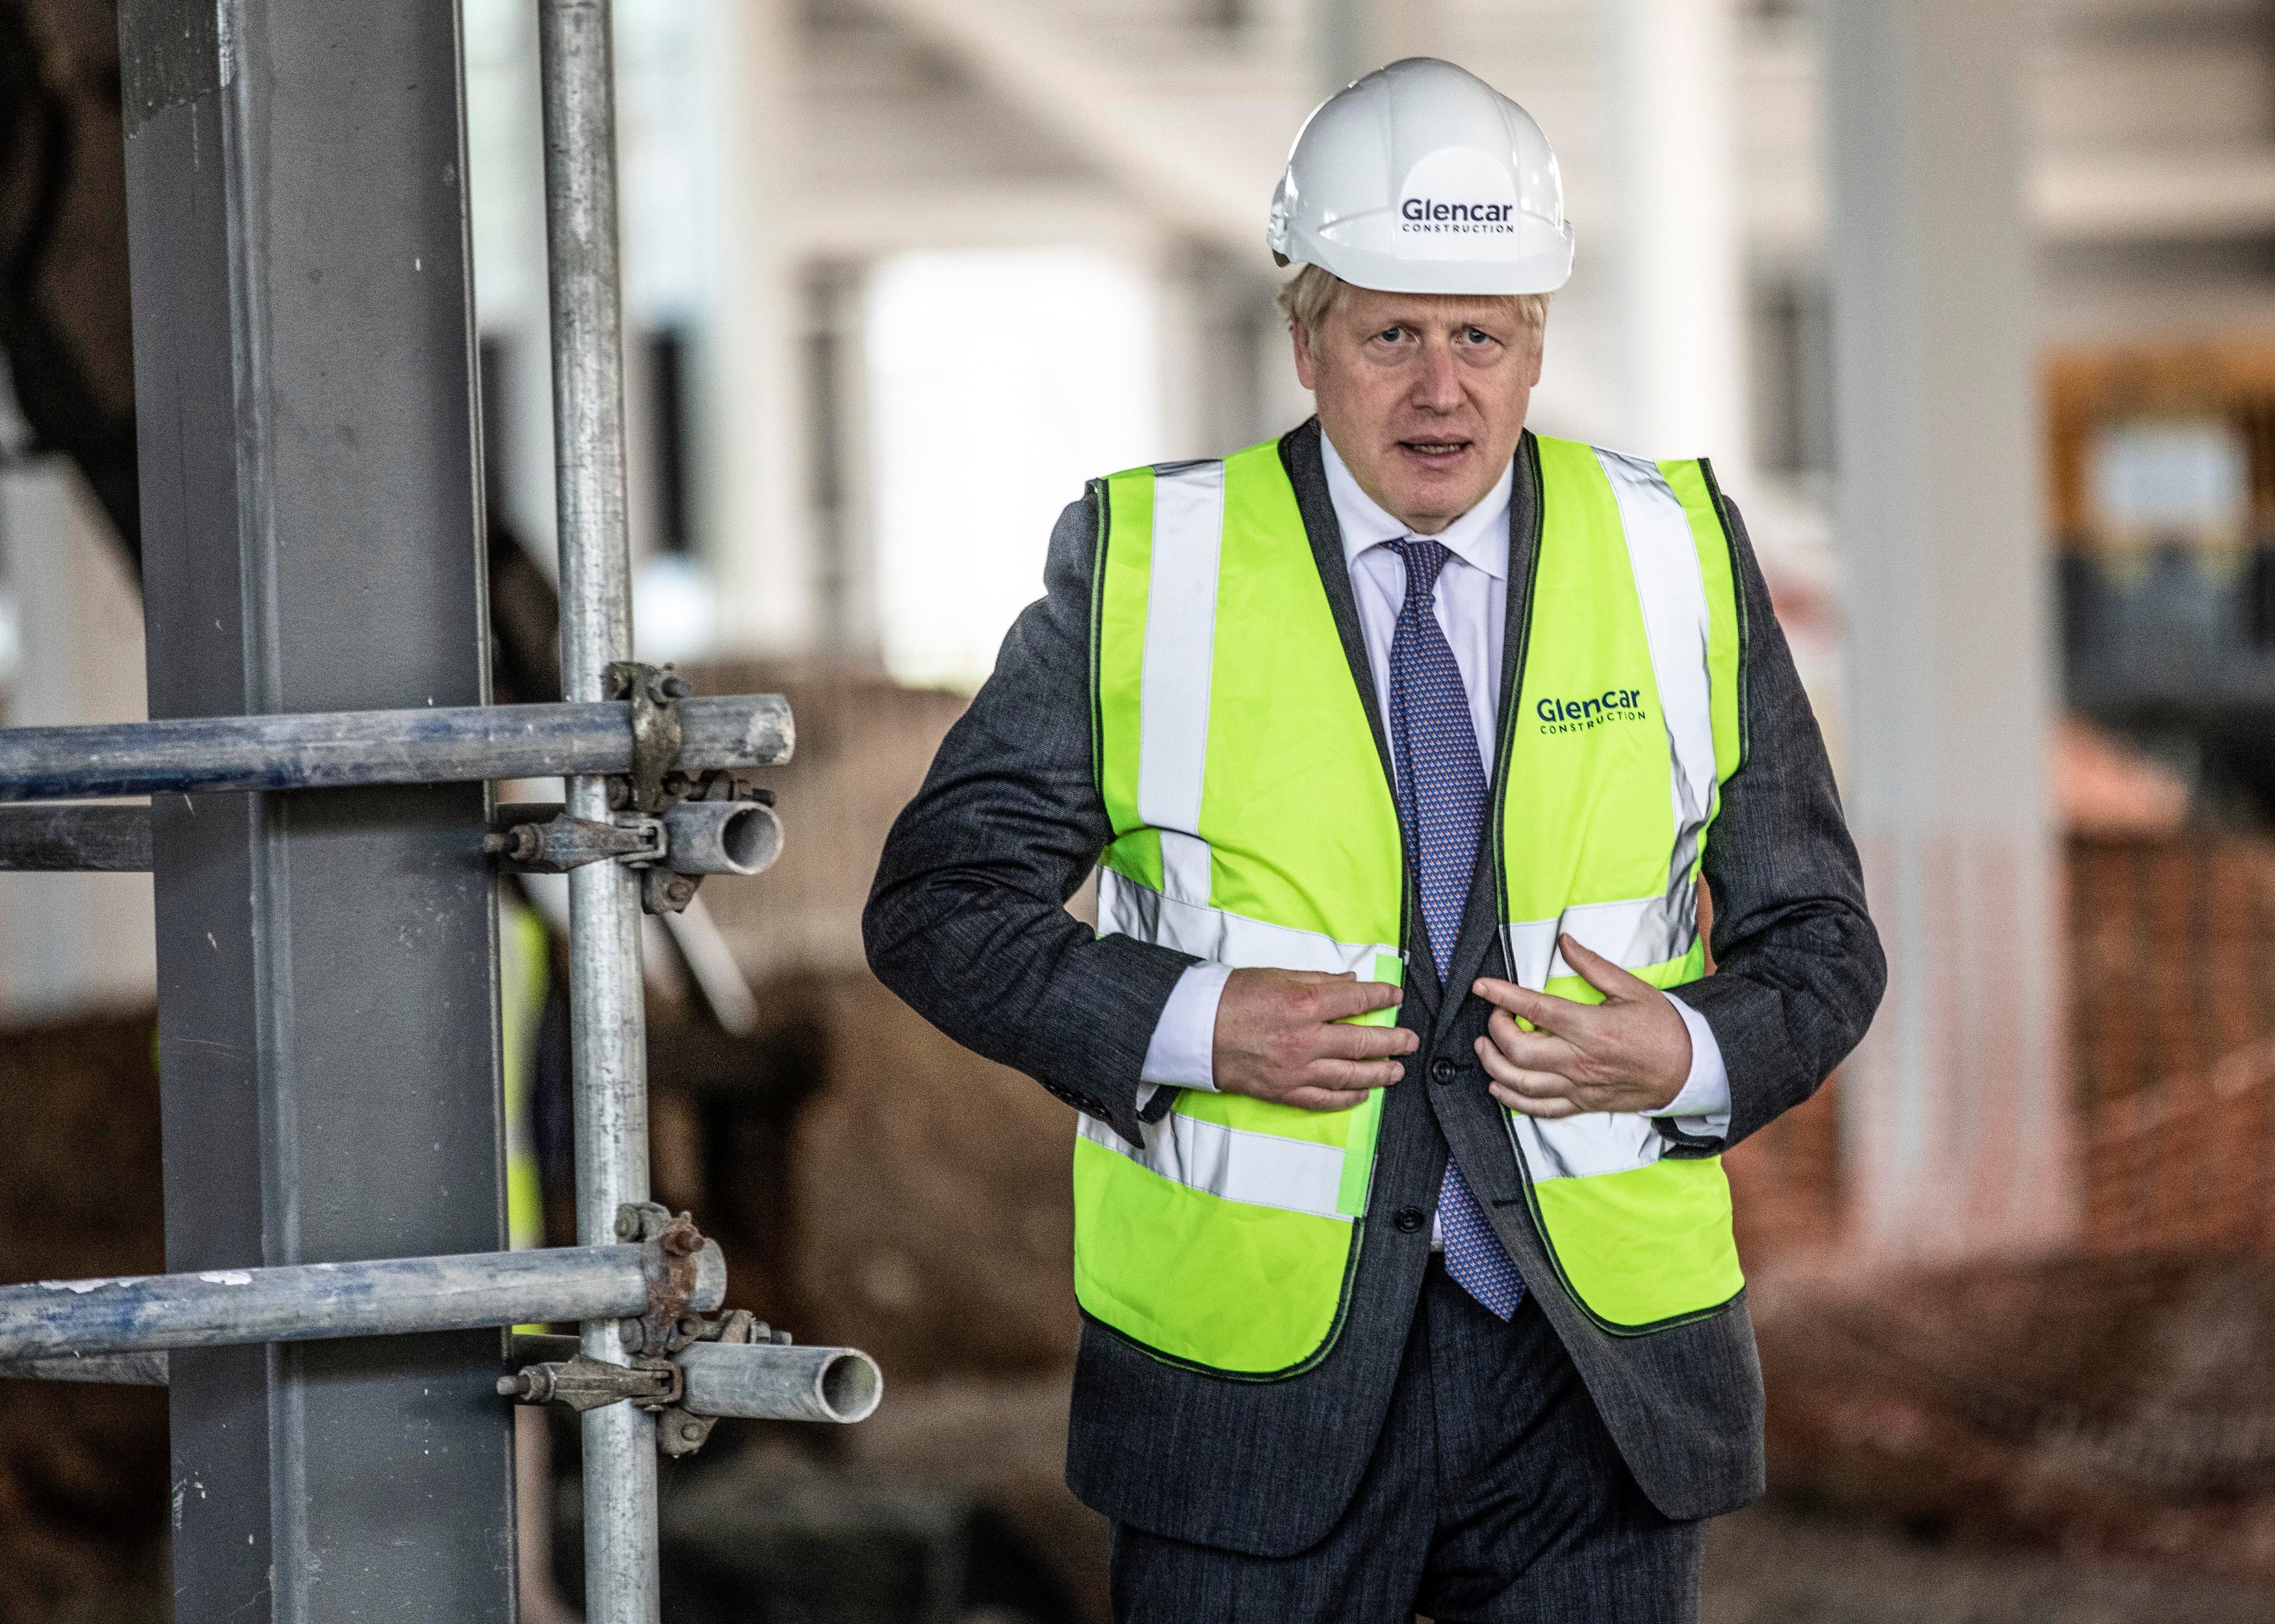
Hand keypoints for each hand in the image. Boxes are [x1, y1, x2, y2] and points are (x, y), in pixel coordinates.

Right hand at [1212, 968, 1415, 1111]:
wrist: (1193, 1029)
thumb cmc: (1230, 997)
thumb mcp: (1276, 975)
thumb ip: (1317, 979)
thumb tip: (1349, 982)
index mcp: (1305, 1003)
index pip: (1357, 999)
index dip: (1382, 996)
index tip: (1397, 996)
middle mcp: (1307, 1039)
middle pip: (1362, 1042)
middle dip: (1393, 1041)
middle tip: (1411, 1041)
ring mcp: (1297, 1069)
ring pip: (1350, 1075)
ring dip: (1379, 1073)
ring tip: (1397, 1071)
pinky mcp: (1284, 1090)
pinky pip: (1324, 1099)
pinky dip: (1347, 1098)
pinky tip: (1362, 1094)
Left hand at [1470, 934, 1690, 1117]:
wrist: (1690, 1070)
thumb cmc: (1663, 1028)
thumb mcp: (1632, 988)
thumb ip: (1593, 966)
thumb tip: (1564, 942)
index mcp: (1591, 1028)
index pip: (1535, 1010)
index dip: (1502, 995)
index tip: (1482, 986)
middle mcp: (1579, 1061)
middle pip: (1519, 1052)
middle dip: (1495, 1031)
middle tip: (1494, 1014)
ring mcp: (1579, 1087)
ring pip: (1521, 1084)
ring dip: (1494, 1066)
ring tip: (1485, 1047)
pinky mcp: (1582, 1104)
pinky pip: (1540, 1109)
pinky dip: (1513, 1100)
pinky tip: (1499, 1086)